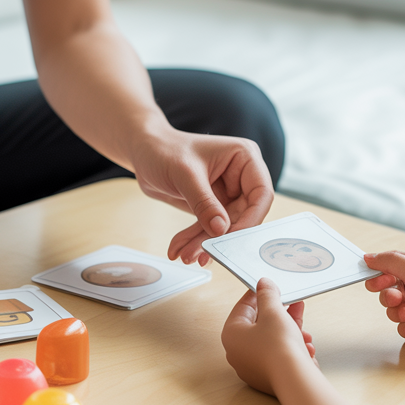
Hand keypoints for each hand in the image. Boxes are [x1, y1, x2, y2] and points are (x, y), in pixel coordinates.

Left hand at [130, 128, 273, 265]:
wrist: (144, 152)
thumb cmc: (164, 149)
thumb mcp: (185, 174)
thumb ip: (204, 203)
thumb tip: (220, 230)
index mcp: (244, 157)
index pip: (261, 194)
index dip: (250, 219)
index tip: (231, 237)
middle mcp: (240, 175)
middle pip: (243, 215)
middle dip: (220, 237)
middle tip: (201, 253)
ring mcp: (228, 191)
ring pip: (225, 226)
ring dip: (205, 243)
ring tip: (186, 255)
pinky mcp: (213, 205)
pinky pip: (210, 227)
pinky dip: (196, 239)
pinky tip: (181, 249)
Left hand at [221, 278, 314, 395]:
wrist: (294, 379)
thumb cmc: (279, 346)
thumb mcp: (273, 312)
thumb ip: (267, 295)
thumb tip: (263, 284)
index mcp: (231, 335)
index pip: (243, 308)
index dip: (258, 295)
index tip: (269, 287)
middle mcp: (237, 353)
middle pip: (259, 325)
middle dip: (281, 315)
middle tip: (292, 305)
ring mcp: (251, 367)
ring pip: (271, 341)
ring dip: (291, 333)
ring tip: (306, 331)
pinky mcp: (266, 377)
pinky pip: (278, 357)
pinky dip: (291, 349)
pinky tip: (306, 347)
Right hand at [363, 252, 404, 351]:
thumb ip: (391, 261)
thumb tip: (369, 257)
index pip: (390, 266)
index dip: (379, 273)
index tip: (376, 279)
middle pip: (386, 289)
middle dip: (387, 295)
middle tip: (396, 298)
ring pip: (391, 310)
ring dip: (398, 312)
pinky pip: (402, 327)